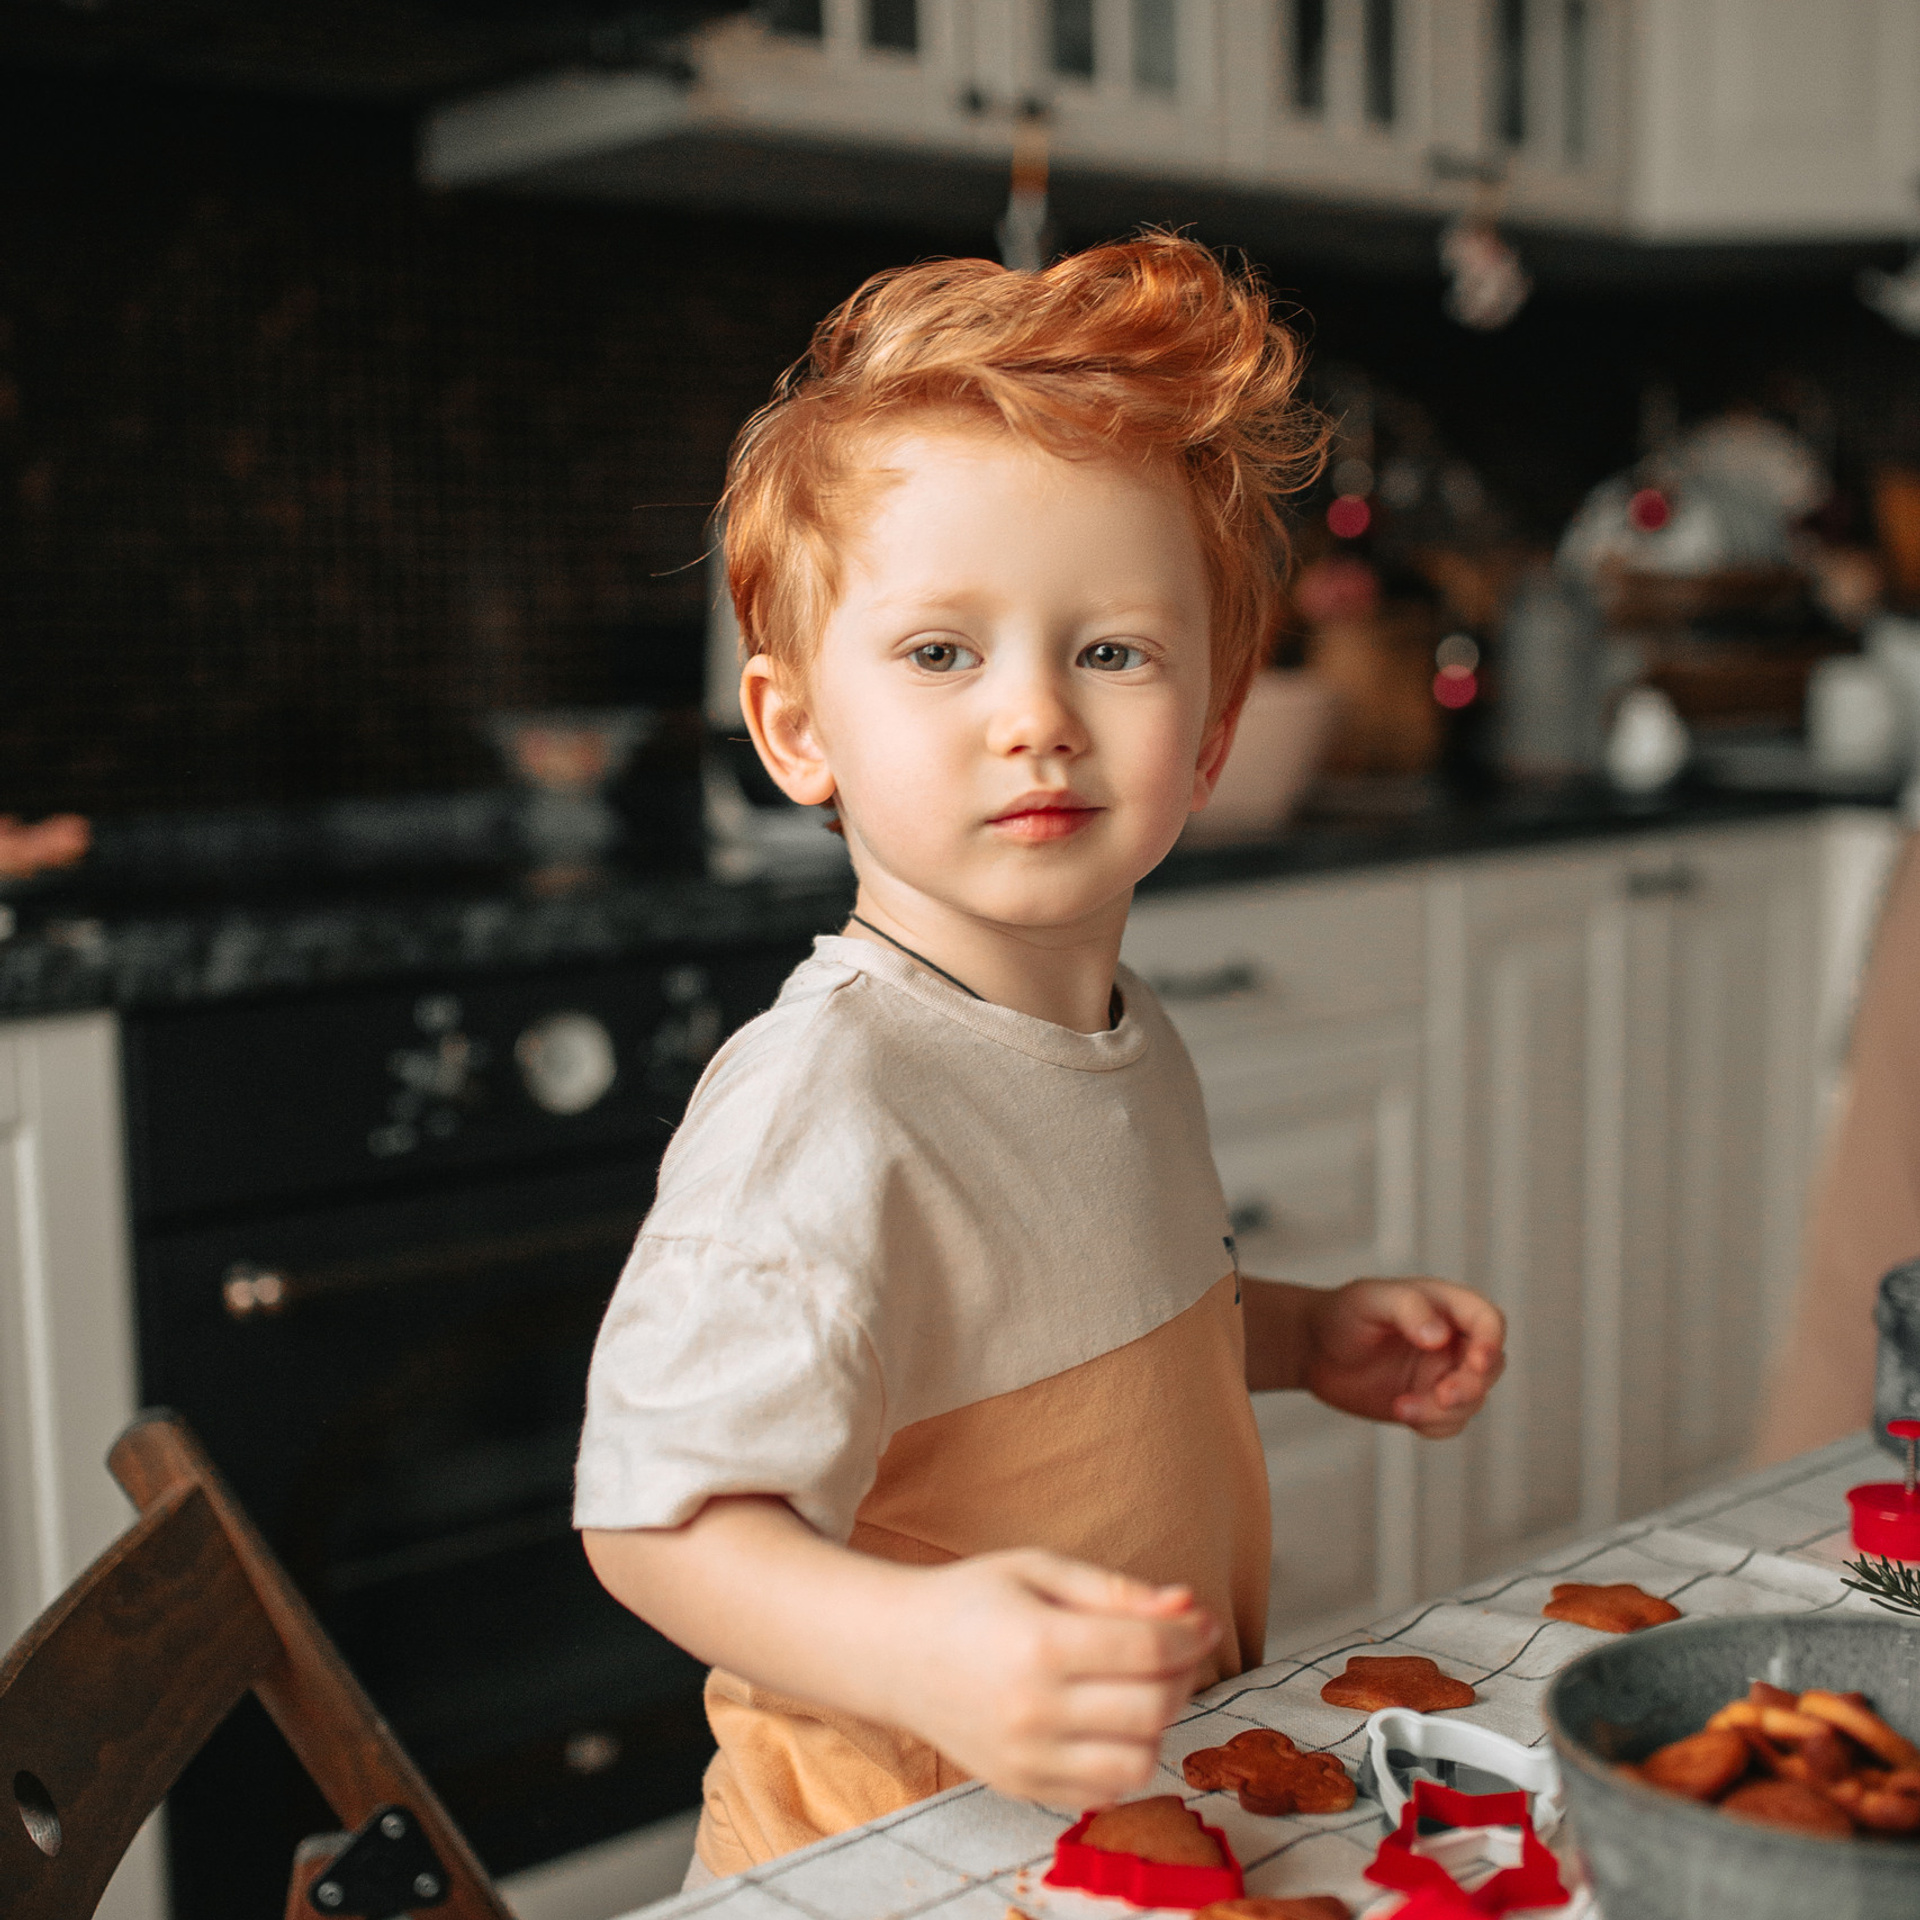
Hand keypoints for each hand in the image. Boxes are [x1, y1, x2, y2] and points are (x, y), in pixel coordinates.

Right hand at [900, 1550, 1219, 1805]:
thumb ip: (1114, 1591)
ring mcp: (1027, 1758)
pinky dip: (1123, 1758)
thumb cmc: (969, 1600)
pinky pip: (1103, 1790)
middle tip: (1177, 1648)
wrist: (894, 1652)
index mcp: (1040, 1645)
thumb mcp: (1038, 1569)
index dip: (1190, 1633)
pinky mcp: (1022, 1786)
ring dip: (1158, 1723)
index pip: (1149, 1650)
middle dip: (1184, 1673)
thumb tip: (1187, 1606)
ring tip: (1141, 1686)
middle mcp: (1035, 1711)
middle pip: (1153, 1708)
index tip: (1202, 1619)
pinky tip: (1109, 1719)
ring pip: (1139, 1762)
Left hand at [1302, 1277, 1505, 1437]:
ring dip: (1446, 1411)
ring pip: (1474, 1400)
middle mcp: (1452, 1340)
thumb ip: (1407, 1309)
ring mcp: (1442, 1374)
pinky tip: (1400, 1411)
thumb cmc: (1342, 1314)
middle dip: (1472, 1385)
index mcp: (1446, 1305)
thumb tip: (1440, 1337)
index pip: (1488, 1320)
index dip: (1491, 1341)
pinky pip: (1450, 1423)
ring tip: (1403, 1407)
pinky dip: (1433, 1425)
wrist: (1313, 1350)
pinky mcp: (1429, 1403)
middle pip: (1491, 1366)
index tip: (1477, 1363)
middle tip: (1442, 1395)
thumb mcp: (1369, 1300)